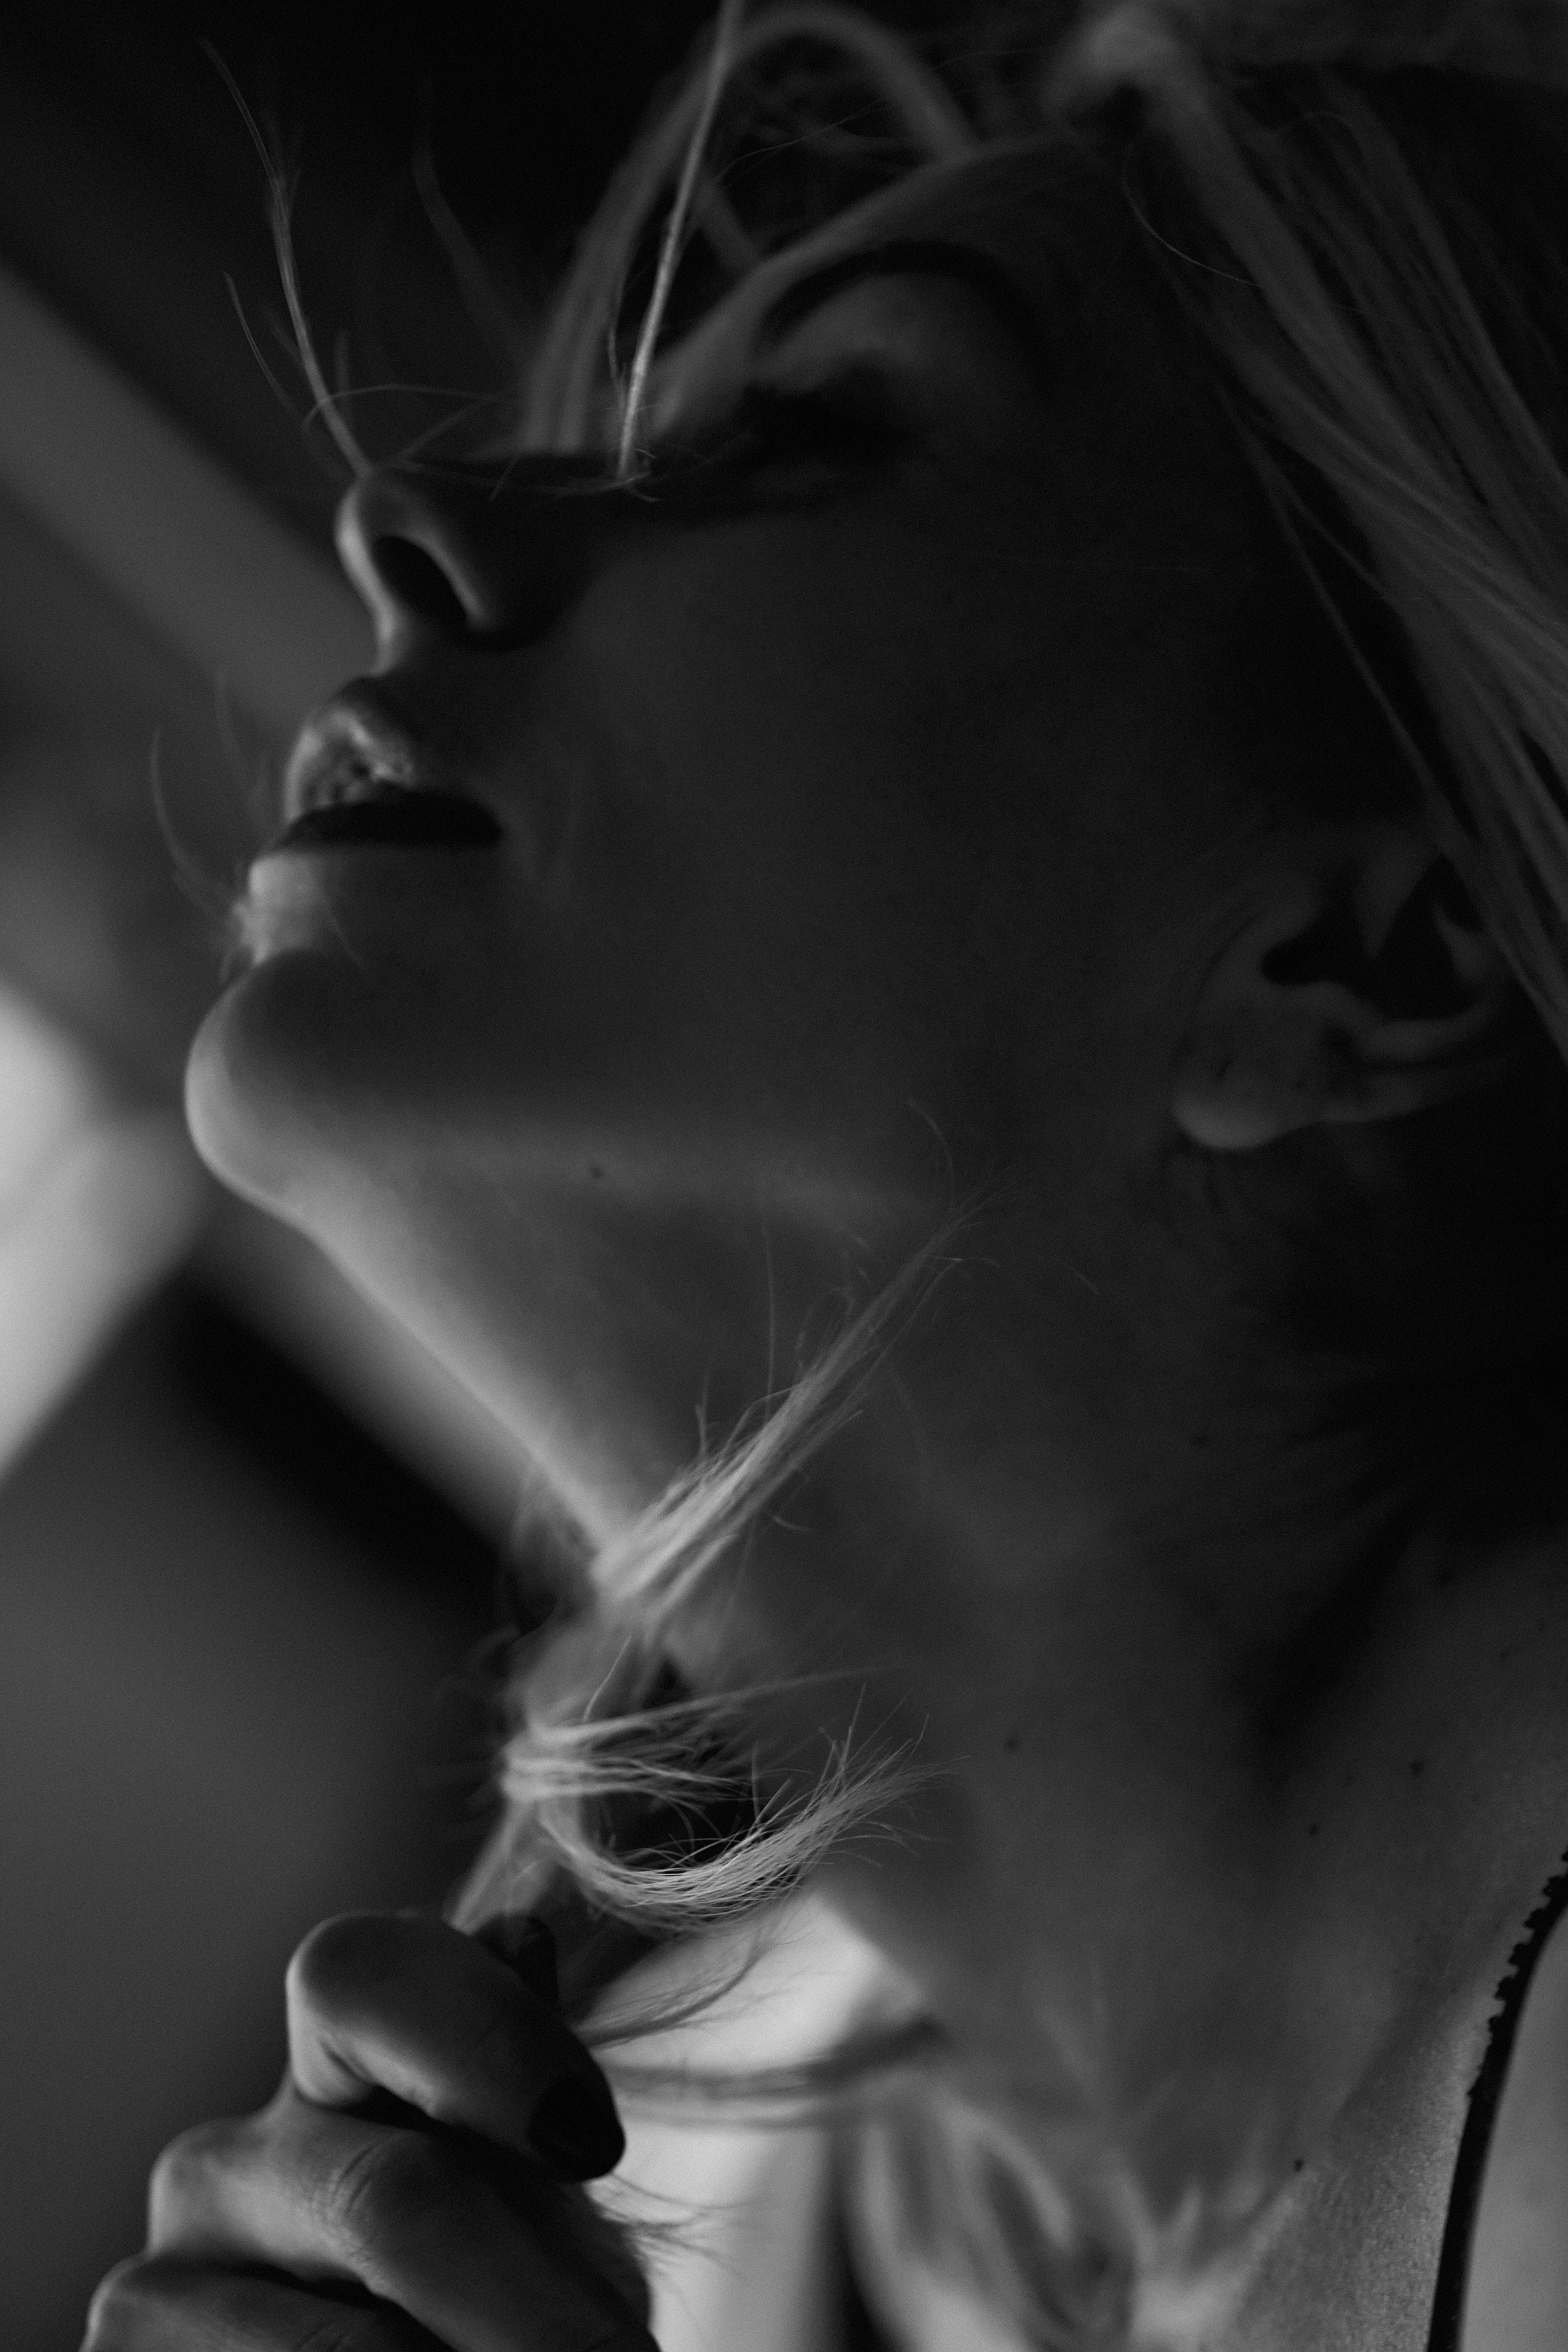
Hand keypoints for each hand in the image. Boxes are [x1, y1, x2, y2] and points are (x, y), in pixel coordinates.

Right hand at [82, 1910, 656, 2350]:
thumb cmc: (504, 2318)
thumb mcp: (543, 2211)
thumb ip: (524, 2086)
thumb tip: (520, 1935)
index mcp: (326, 2075)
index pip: (360, 1971)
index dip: (484, 2034)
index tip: (590, 2140)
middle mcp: (223, 2165)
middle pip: (389, 2199)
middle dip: (540, 2311)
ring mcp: (152, 2287)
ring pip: (347, 2351)